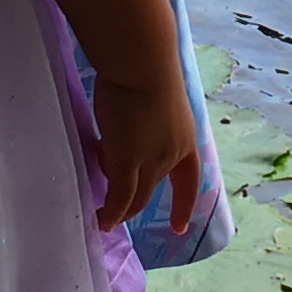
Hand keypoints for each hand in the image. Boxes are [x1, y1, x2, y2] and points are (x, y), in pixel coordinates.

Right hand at [92, 66, 201, 237]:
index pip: (189, 180)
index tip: (181, 227)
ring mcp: (152, 163)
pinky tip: (101, 220)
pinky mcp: (127, 165)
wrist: (142, 64)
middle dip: (133, 197)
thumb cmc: (147, 69)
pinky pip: (119, 199)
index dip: (185, 204)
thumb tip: (125, 135)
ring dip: (120, 210)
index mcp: (186, 139)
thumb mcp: (156, 103)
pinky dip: (111, 213)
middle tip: (112, 202)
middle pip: (153, 188)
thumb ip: (147, 122)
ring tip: (104, 218)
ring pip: (136, 197)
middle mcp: (173, 155)